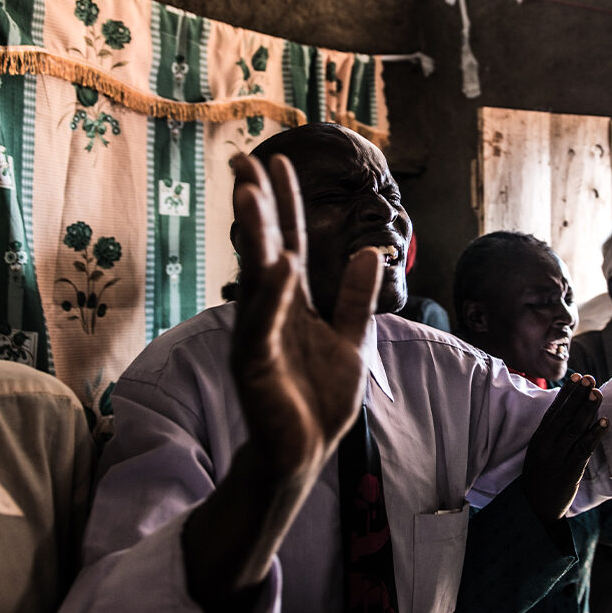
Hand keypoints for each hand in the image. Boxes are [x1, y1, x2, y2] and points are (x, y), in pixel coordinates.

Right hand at [230, 153, 382, 480]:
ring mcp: (260, 336)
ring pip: (256, 278)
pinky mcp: (256, 365)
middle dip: (255, 205)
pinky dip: (273, 296)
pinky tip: (281, 265)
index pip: (289, 242)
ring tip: (249, 193)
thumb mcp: (351, 339)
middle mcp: (271, 311)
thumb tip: (369, 252)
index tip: (277, 161)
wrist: (307, 452)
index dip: (285, 203)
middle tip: (242, 161)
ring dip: (254, 235)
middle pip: (264, 249)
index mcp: (294, 302)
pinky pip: (264, 325)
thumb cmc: (320, 398)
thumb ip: (356, 298)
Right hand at [521, 373, 606, 523]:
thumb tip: (568, 409)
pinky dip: (595, 435)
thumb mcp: (539, 451)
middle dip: (578, 396)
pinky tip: (605, 422)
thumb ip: (551, 432)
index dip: (566, 393)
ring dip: (588, 410)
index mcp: (539, 438)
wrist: (536, 507)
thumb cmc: (540, 475)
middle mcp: (547, 445)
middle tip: (589, 378)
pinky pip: (584, 449)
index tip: (576, 376)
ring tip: (598, 393)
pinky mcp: (570, 471)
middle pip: (565, 416)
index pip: (554, 410)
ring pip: (575, 429)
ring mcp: (558, 458)